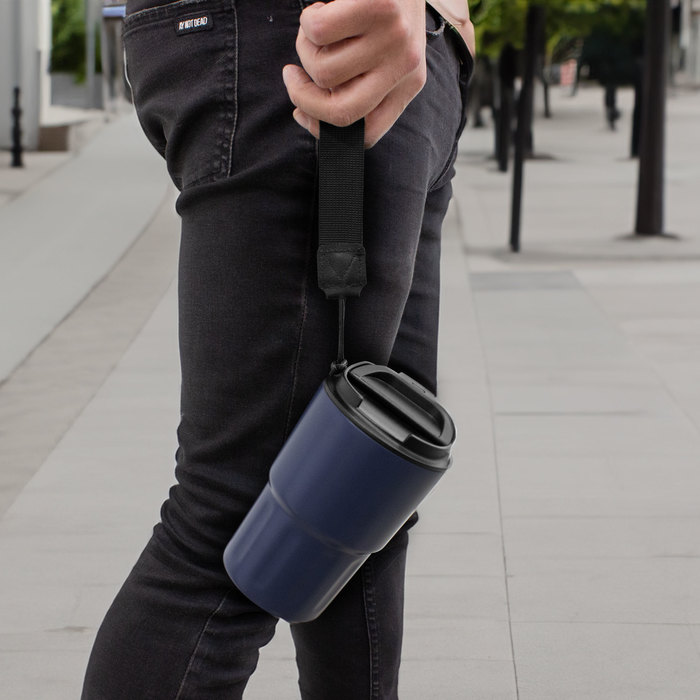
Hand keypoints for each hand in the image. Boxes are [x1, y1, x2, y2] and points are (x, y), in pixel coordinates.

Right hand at [282, 0, 426, 147]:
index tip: (302, 111)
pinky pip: (318, 31)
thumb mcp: (381, 52)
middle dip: (303, 98)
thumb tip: (310, 110)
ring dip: (306, 47)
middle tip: (293, 75)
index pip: (366, 134)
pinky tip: (323, 7)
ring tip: (319, 27)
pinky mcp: (378, 7)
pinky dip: (308, 19)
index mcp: (408, 84)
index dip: (323, 129)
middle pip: (341, 112)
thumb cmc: (382, 6)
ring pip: (323, 70)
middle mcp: (405, 66)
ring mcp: (394, 38)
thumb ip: (358, 83)